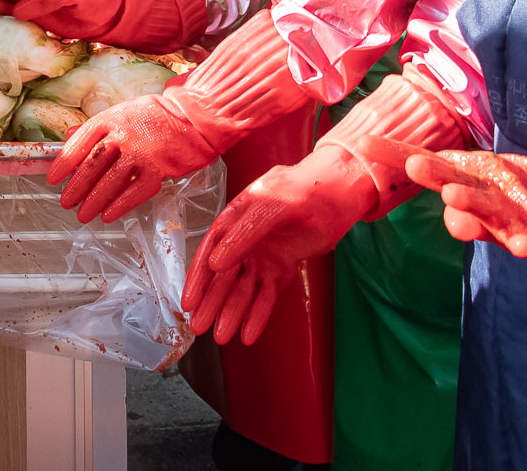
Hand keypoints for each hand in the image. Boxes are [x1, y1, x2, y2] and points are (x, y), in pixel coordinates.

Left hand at [45, 92, 224, 222]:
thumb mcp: (122, 111)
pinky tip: (107, 215)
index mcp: (110, 119)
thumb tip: (69, 138)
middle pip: (92, 165)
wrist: (193, 117)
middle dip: (76, 187)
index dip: (63, 164)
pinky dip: (119, 206)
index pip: (79, 143)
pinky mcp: (159, 169)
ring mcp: (141, 153)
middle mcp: (123, 135)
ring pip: (110, 182)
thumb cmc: (155, 114)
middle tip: (66, 201)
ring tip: (82, 214)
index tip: (53, 179)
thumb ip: (97, 127)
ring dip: (93, 201)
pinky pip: (134, 192)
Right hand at [184, 152, 379, 343]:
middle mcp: (245, 240)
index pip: (210, 251)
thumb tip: (215, 264)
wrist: (338, 192)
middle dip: (211, 302)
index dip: (197, 278)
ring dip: (232, 313)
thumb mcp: (271, 205)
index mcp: (235, 218)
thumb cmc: (303, 189)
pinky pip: (268, 296)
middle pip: (224, 276)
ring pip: (244, 290)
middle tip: (198, 328)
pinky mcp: (282, 269)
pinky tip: (248, 335)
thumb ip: (244, 233)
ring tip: (220, 337)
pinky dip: (258, 315)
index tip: (188, 302)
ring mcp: (264, 256)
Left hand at [405, 149, 526, 260]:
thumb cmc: (505, 202)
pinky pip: (524, 236)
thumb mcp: (477, 211)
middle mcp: (484, 182)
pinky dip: (522, 242)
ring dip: (471, 201)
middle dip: (435, 172)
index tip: (361, 142)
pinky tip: (520, 249)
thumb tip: (454, 221)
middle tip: (415, 166)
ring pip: (486, 203)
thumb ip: (463, 219)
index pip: (422, 161)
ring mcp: (509, 203)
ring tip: (453, 197)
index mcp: (462, 175)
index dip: (393, 153)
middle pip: (454, 176)